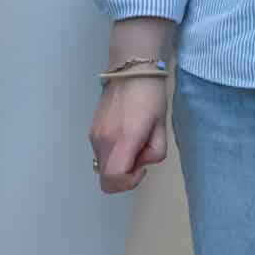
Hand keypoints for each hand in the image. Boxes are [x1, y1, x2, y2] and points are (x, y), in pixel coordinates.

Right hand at [90, 76, 169, 194]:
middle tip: (140, 154)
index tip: (141, 168)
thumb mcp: (162, 126)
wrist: (131, 71)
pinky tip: (126, 134)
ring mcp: (94, 136)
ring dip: (119, 163)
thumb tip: (140, 163)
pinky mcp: (91, 131)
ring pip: (103, 166)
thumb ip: (155, 152)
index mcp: (123, 138)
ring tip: (134, 140)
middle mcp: (103, 140)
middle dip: (125, 175)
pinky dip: (113, 153)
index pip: (113, 178)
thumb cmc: (151, 96)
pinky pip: (101, 154)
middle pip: (106, 179)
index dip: (128, 183)